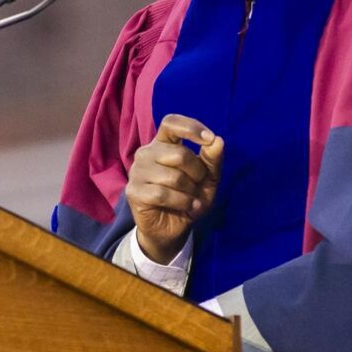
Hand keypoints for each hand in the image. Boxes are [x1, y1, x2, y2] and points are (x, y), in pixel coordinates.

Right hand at [125, 114, 223, 264]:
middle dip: (197, 172)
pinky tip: (187, 207)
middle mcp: (146, 153)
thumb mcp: (207, 179)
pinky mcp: (133, 191)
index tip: (209, 140)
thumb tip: (218, 141)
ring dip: (190, 192)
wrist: (172, 229)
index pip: (171, 123)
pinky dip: (182, 203)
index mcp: (163, 144)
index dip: (191, 127)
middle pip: (179, 154)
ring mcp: (137, 171)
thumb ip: (212, 160)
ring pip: (173, 176)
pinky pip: (163, 194)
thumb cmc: (189, 198)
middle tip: (199, 186)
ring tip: (192, 200)